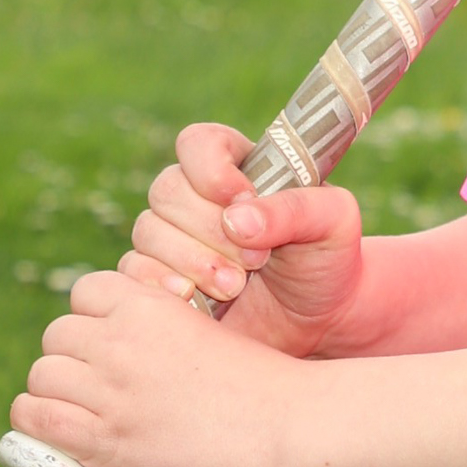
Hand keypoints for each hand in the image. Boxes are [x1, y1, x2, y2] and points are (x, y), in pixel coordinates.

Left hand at [12, 271, 303, 466]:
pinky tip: (64, 437)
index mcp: (149, 305)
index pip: (85, 292)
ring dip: (56, 394)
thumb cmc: (261, 385)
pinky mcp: (104, 438)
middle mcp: (121, 340)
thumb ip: (159, 336)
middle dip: (74, 358)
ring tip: (83, 414)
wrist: (288, 427)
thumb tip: (124, 363)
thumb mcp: (205, 333)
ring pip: (42, 374)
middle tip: (100, 387)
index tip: (115, 343)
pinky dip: (41, 426)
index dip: (96, 319)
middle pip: (57, 335)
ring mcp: (109, 389)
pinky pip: (35, 418)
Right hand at [120, 121, 364, 355]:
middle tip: (256, 261)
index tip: (239, 199)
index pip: (198, 143)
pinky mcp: (160, 278)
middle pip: (168, 190)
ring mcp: (174, 238)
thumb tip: (238, 219)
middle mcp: (198, 196)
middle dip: (210, 229)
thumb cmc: (327, 260)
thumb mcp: (333, 222)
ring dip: (192, 262)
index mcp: (239, 166)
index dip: (210, 169)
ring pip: (148, 231)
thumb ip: (295, 209)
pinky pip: (133, 272)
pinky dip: (163, 285)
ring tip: (236, 286)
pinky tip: (197, 301)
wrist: (317, 323)